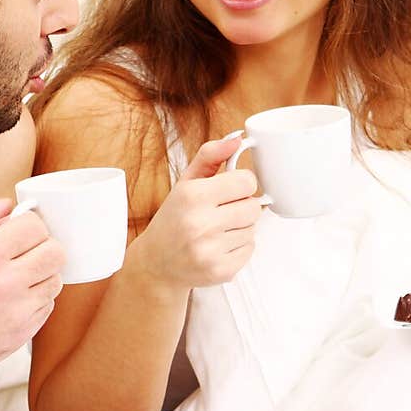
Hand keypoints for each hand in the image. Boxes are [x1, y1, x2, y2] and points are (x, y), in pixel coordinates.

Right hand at [0, 198, 65, 380]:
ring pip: (55, 281)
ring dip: (40, 273)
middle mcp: (7, 285)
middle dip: (41, 245)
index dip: (26, 223)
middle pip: (55, 252)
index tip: (15, 230)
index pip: (35, 227)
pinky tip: (11, 298)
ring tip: (14, 276)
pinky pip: (47, 307)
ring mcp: (18, 312)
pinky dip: (35, 299)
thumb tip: (4, 206)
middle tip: (22, 250)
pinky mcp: (22, 334)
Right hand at [131, 135, 263, 289]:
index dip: (241, 183)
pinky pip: (250, 249)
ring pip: (253, 229)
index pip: (247, 182)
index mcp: (192, 196)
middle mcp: (200, 224)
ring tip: (216, 231)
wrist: (157, 263)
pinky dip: (239, 247)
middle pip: (254, 207)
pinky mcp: (221, 271)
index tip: (230, 189)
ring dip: (240, 228)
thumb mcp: (185, 182)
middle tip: (222, 212)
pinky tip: (218, 246)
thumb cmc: (173, 219)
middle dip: (242, 206)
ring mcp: (211, 251)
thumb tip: (237, 138)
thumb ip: (210, 156)